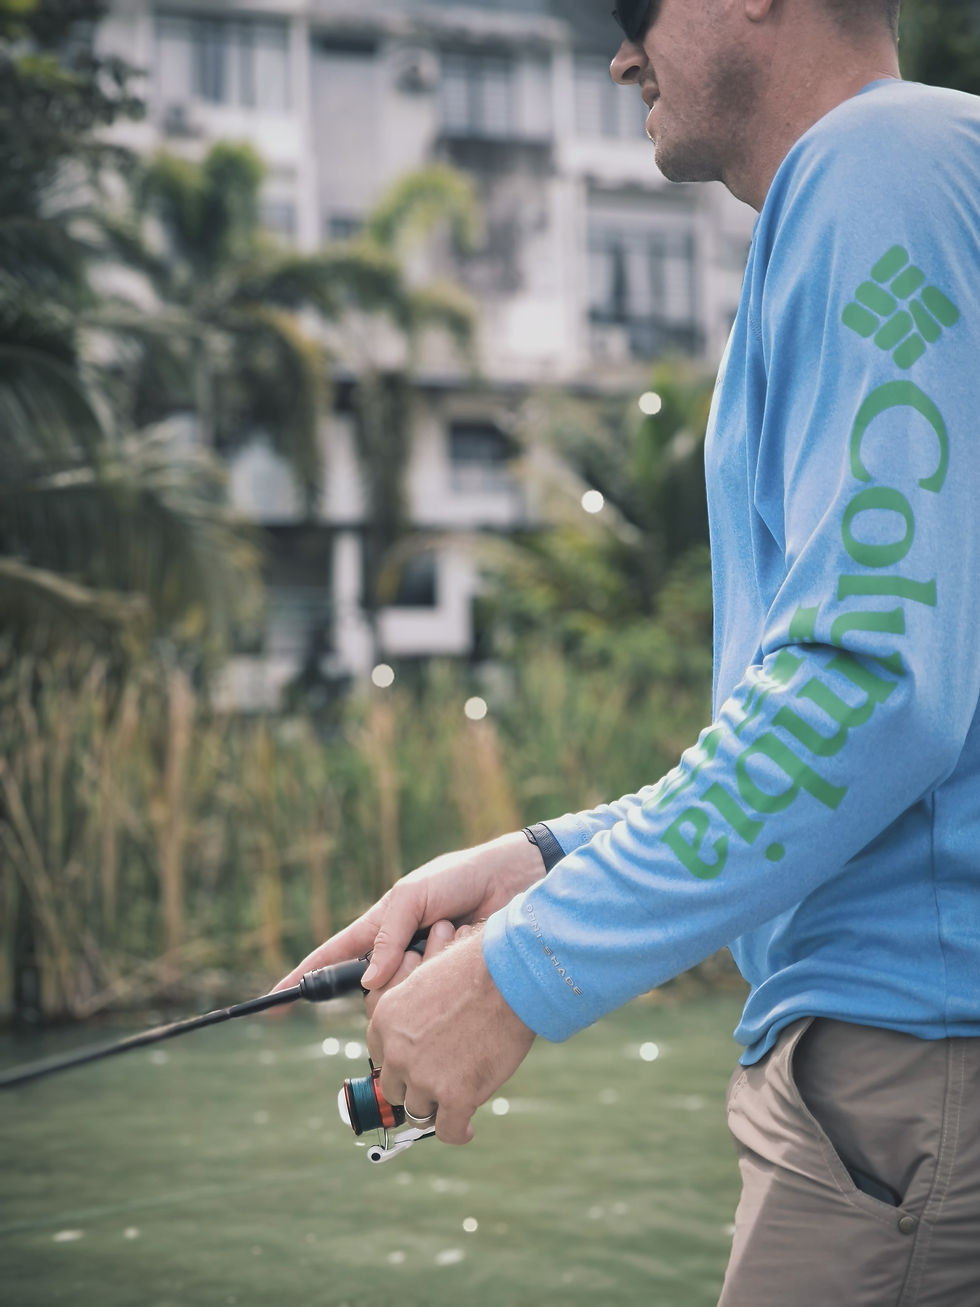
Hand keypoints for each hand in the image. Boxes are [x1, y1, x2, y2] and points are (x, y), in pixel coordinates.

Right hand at [273, 830, 544, 991]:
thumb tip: (369, 983)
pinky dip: (445, 986)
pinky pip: (435, 1001)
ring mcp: (424, 974)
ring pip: (403, 997)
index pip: (334, 956)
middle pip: (371, 987)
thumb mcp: (415, 894)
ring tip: (454, 931)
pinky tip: (463, 962)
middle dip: (390, 976)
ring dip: (426, 969)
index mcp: (382, 927)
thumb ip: (388, 935)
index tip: (275, 999)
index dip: (305, 977)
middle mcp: (399, 956)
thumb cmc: (461, 878)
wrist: (515, 883)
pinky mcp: (449, 987)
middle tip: (426, 943)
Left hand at [367, 928, 535, 1144]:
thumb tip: (420, 1032)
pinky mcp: (455, 1096)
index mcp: (385, 1020)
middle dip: (416, 1087)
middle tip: (440, 1083)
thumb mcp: (427, 980)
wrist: (509, 975)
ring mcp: (424, 1078)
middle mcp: (397, 1052)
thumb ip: (414, 1011)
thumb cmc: (476, 968)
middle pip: (396, 1089)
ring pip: (418, 1112)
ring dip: (436, 1108)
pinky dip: (458, 1132)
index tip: (421, 1065)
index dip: (404, 1063)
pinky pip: (449, 1131)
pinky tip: (467, 1127)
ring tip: (456, 1103)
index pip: (382, 1058)